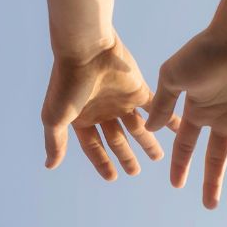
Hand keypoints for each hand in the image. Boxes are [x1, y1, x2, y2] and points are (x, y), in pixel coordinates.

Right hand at [42, 35, 164, 179]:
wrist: (86, 49)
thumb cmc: (66, 83)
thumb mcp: (55, 117)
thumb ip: (55, 142)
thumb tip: (49, 166)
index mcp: (82, 118)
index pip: (94, 146)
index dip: (102, 162)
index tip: (113, 177)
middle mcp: (102, 111)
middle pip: (117, 138)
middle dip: (126, 155)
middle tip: (136, 172)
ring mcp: (121, 100)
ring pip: (137, 126)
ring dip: (147, 141)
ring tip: (158, 156)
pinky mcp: (138, 89)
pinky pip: (155, 108)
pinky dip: (166, 119)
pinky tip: (176, 130)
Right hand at [148, 27, 226, 208]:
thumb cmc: (206, 51)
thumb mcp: (173, 77)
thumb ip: (162, 104)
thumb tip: (150, 129)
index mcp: (199, 108)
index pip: (187, 144)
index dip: (181, 164)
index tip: (177, 184)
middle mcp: (222, 117)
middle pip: (216, 158)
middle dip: (212, 182)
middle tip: (210, 206)